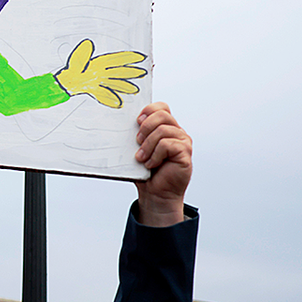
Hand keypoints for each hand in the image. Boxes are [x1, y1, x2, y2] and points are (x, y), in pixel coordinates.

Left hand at [54, 39, 146, 107]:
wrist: (62, 83)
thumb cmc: (69, 71)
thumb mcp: (75, 60)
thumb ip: (83, 54)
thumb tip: (88, 43)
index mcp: (98, 63)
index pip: (116, 59)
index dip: (129, 57)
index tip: (140, 56)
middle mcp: (100, 71)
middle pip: (119, 71)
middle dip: (131, 72)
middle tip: (143, 72)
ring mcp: (98, 81)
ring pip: (115, 83)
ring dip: (125, 86)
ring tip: (135, 90)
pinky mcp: (94, 89)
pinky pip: (104, 94)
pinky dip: (110, 98)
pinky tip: (117, 103)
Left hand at [133, 102, 192, 226]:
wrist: (155, 193)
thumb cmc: (145, 172)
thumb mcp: (136, 150)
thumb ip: (134, 136)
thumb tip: (116, 124)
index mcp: (166, 127)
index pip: (161, 107)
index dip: (148, 110)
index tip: (136, 122)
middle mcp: (177, 132)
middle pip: (162, 115)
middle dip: (145, 127)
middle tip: (137, 142)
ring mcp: (183, 142)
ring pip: (163, 130)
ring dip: (147, 145)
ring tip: (141, 158)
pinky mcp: (185, 153)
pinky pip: (167, 145)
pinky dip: (155, 155)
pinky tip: (151, 164)